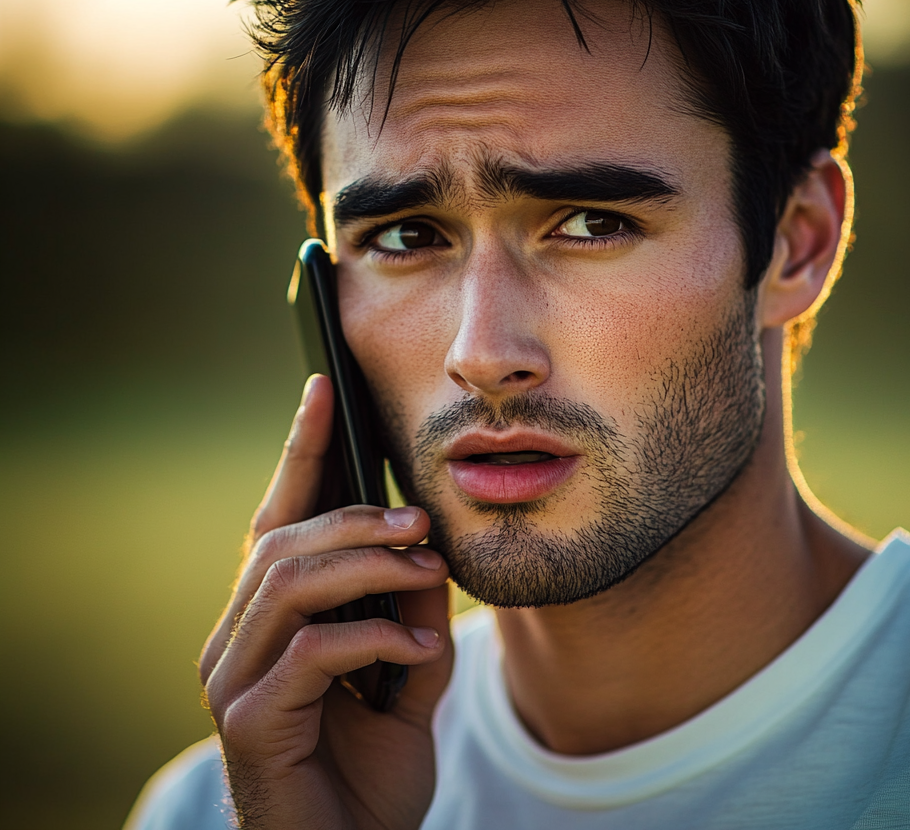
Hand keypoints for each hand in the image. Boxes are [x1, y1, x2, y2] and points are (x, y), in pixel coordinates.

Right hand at [199, 375, 452, 828]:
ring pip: (291, 582)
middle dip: (357, 516)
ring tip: (425, 564)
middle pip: (285, 541)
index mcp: (270, 616)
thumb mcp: (407, 671)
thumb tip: (428, 551)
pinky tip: (414, 640)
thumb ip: (412, 610)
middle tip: (420, 518)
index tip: (322, 391)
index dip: (300, 451)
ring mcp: (233, 680)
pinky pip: (310, 649)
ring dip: (367, 564)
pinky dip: (371, 632)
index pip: (279, 517)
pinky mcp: (249, 721)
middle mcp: (236, 638)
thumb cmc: (370, 765)